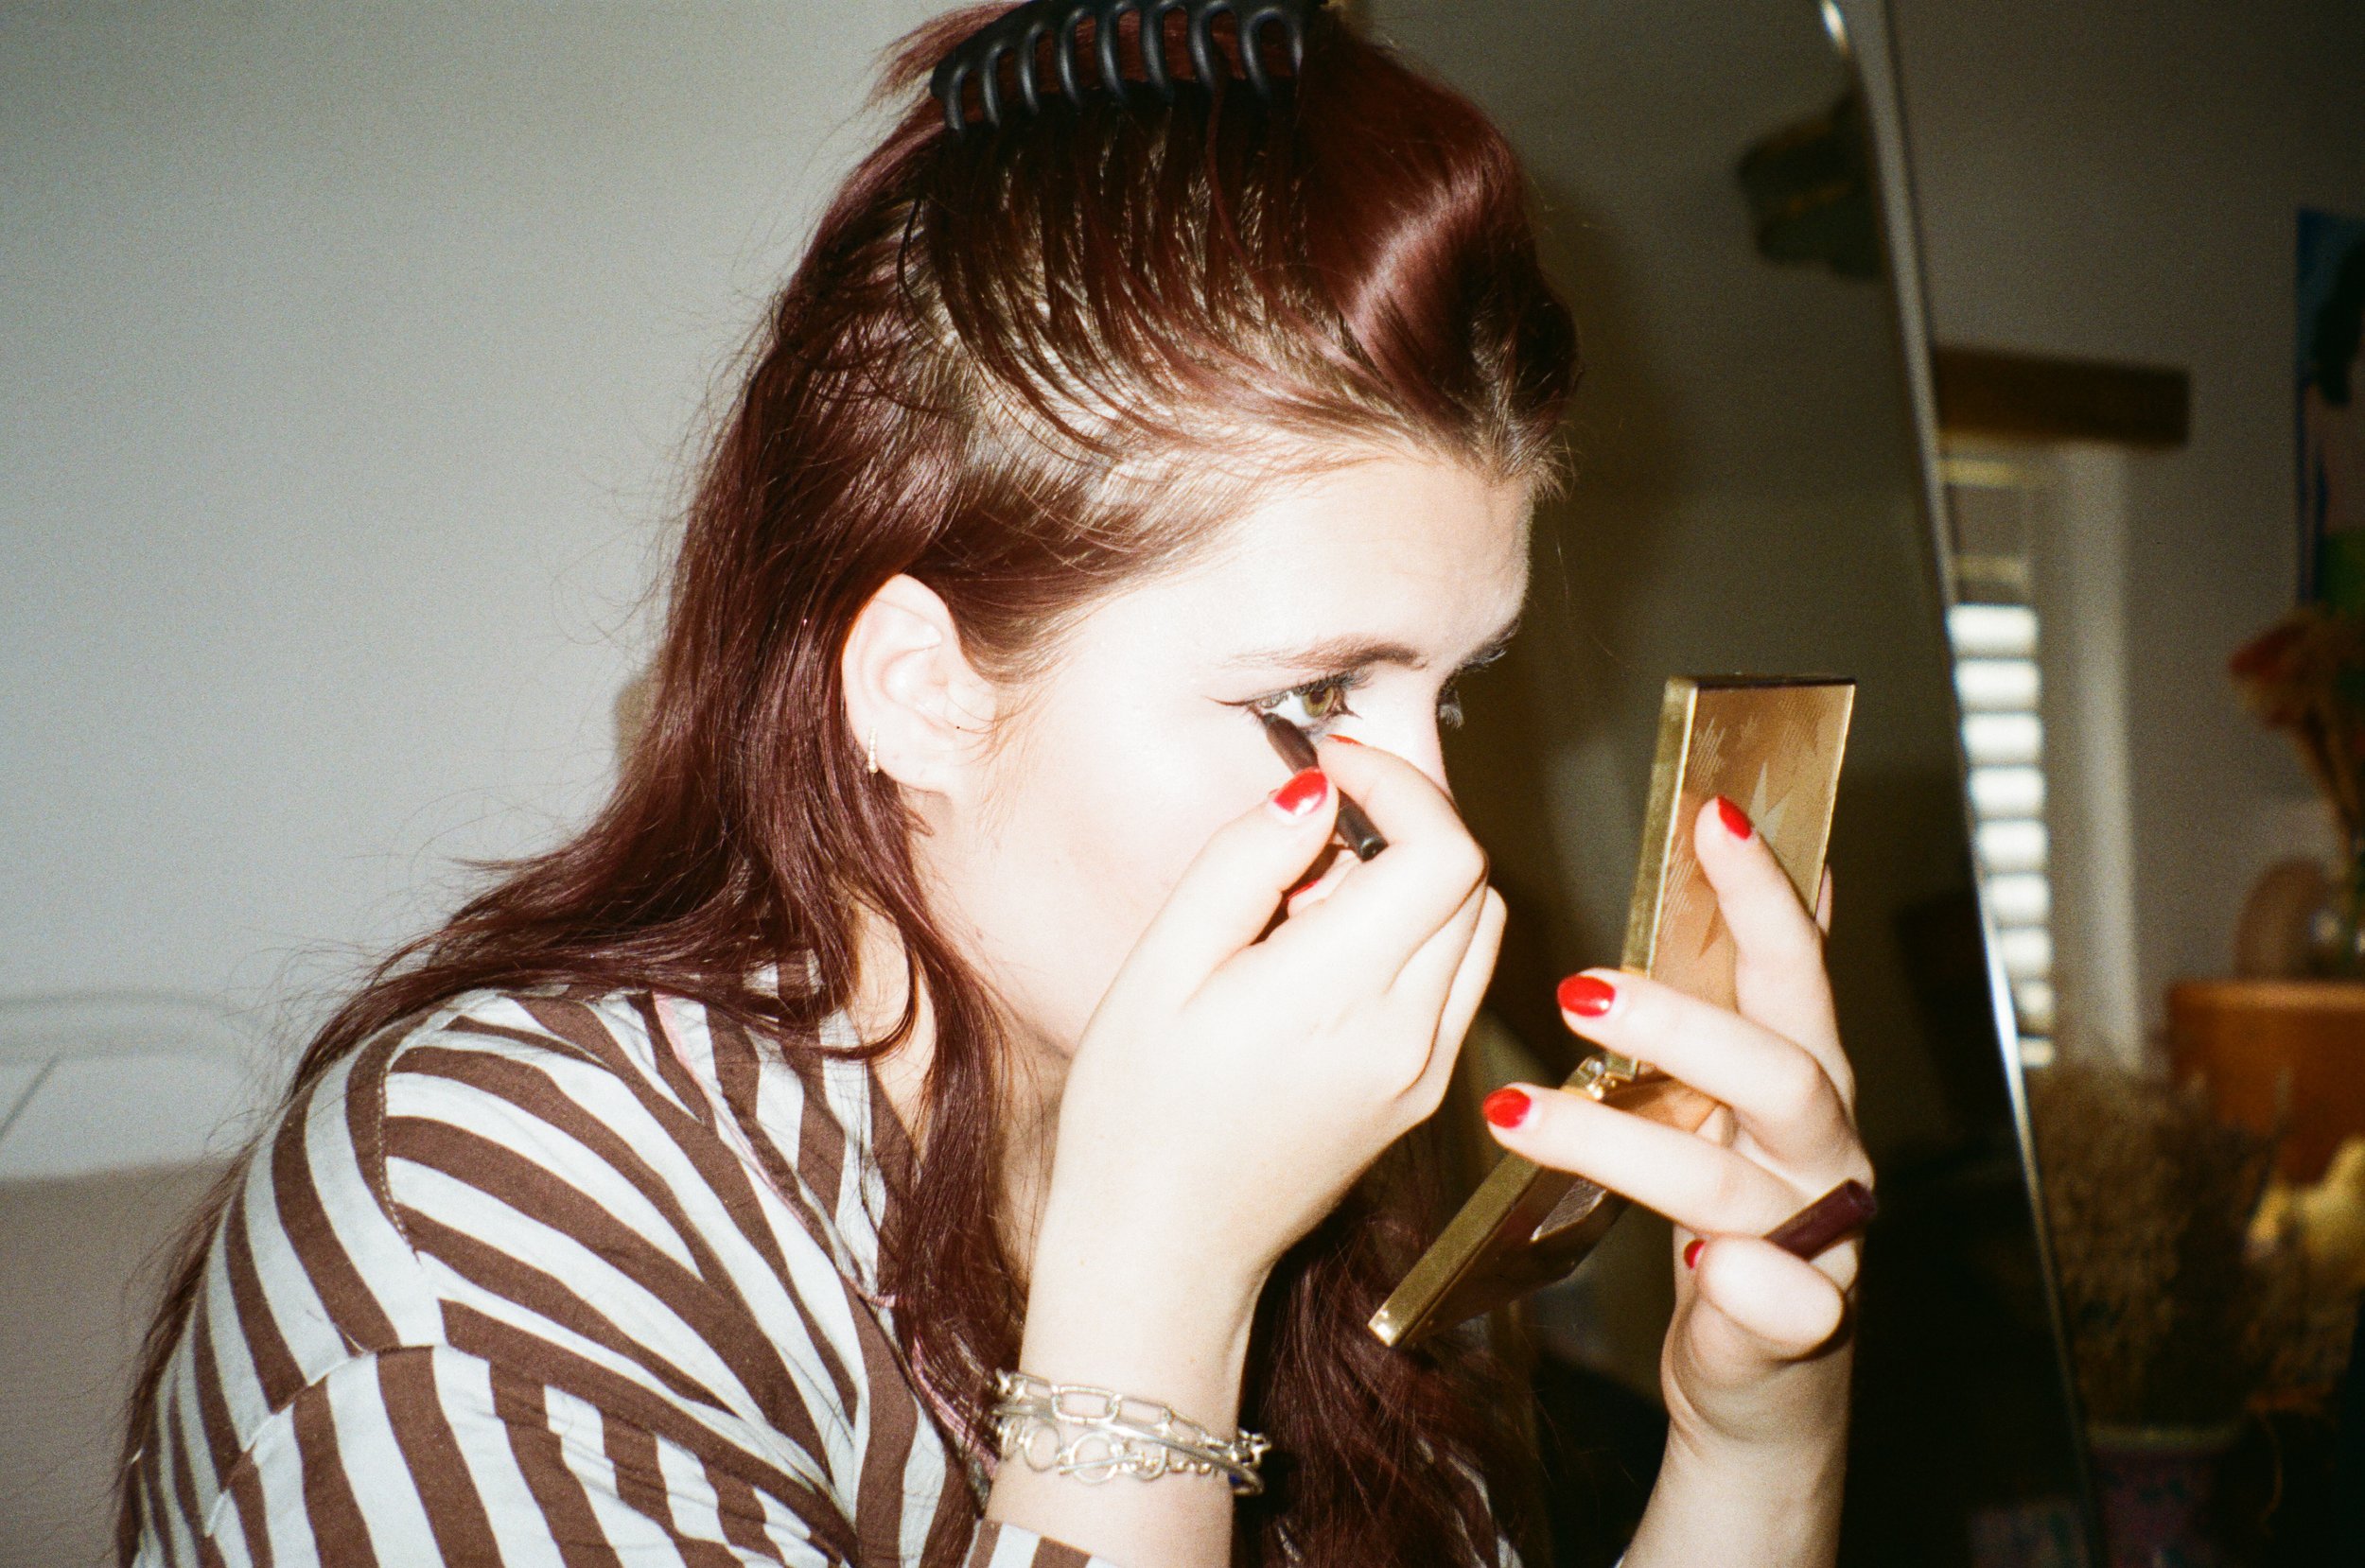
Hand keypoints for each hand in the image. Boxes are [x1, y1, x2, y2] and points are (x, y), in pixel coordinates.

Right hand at [1040, 736, 1505, 1299]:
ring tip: (1316, 892)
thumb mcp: (1160, 970)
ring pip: (1478, 931)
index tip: (1333, 766)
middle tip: (1318, 819)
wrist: (1163, 1254)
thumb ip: (1244, 868)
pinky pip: (1455, 985)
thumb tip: (1315, 792)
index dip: (1400, 784)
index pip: (1443, 852)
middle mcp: (1408, 1036)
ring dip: (1420, 880)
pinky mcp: (1421, 1097)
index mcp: (1341, 996)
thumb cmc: (1136, 1117)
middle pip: (1473, 881)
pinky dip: (1418, 939)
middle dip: (1409, 822)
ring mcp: (1425, 1074)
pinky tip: (1329, 954)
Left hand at [1478, 796, 1871, 1455]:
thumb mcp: (1732, 1092)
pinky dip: (1757, 1290)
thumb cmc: (1736, 1216)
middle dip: (1686, 1024)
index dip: (1762, 895)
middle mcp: (1820, 1149)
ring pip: (1736, 1187)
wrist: (1768, 1377)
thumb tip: (1733, 839)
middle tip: (1582, 986)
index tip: (1716, 815)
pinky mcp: (1795, 1330)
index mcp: (1803, 1079)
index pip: (1789, 972)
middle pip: (1781, 1071)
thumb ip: (1735, 984)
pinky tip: (1714, 1271)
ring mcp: (1815, 1241)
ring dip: (1629, 1148)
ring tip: (1520, 1112)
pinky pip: (1792, 1309)